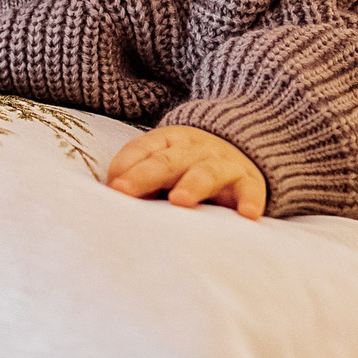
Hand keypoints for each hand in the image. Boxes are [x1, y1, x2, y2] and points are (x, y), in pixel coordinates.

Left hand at [104, 125, 267, 219]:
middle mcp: (194, 149)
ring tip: (178, 200)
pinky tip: (247, 215)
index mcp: (168, 142)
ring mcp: (222, 164)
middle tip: (124, 191)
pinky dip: (250, 201)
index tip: (112, 187)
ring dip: (192, 184)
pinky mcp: (249, 181)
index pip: (143, 149)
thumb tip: (106, 198)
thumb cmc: (186, 167)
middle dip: (145, 175)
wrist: (240, 147)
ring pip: (206, 172)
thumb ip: (137, 177)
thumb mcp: (162, 164)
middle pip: (168, 161)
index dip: (126, 165)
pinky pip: (251, 190)